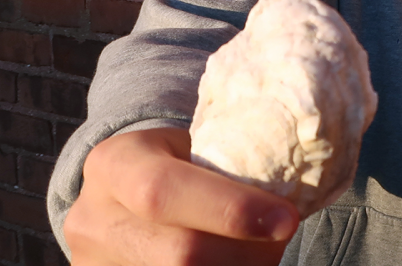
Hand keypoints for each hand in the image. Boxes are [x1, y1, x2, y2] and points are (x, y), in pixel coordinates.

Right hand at [64, 128, 300, 265]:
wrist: (127, 193)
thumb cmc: (183, 163)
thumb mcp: (196, 147)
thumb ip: (235, 160)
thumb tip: (309, 176)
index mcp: (114, 163)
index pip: (164, 192)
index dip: (230, 211)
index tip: (287, 220)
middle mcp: (92, 218)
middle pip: (179, 255)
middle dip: (246, 255)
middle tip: (281, 243)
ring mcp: (93, 264)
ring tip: (262, 256)